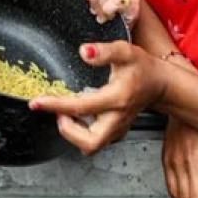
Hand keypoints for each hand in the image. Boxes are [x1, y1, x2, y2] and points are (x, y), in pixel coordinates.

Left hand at [29, 40, 165, 153]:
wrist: (161, 83)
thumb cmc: (142, 68)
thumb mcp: (125, 52)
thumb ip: (104, 51)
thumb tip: (84, 51)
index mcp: (117, 99)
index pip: (81, 107)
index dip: (55, 105)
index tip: (37, 103)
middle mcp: (117, 119)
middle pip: (90, 143)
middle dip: (67, 131)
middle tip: (59, 113)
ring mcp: (117, 129)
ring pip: (92, 146)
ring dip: (73, 133)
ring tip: (67, 112)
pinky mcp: (116, 132)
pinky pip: (95, 140)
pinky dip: (82, 132)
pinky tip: (79, 115)